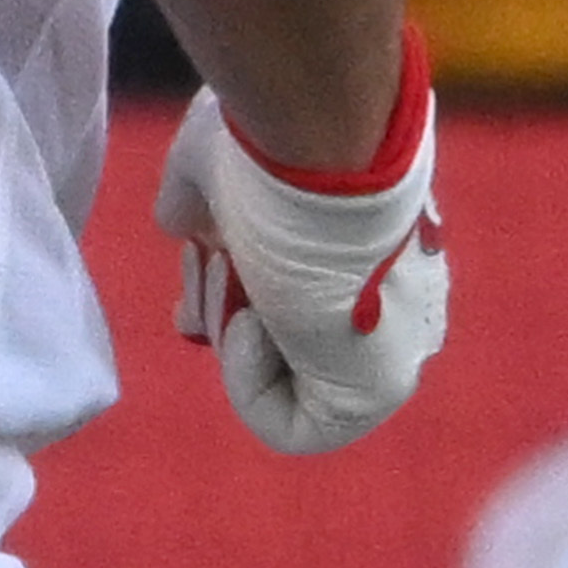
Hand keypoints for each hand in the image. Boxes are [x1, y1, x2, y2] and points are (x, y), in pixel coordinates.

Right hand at [151, 48, 444, 455]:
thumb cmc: (270, 141)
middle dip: (223, 313)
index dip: (231, 289)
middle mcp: (387, 301)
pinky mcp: (378, 391)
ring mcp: (387, 347)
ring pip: (285, 379)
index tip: (202, 253)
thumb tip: (179, 226)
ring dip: (232, 341)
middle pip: (285, 339)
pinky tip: (251, 323)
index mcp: (367, 249)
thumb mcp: (216, 170)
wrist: (321, 145)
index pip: (296, 296)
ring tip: (228, 283)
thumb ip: (200, 205)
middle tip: (203, 274)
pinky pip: (296, 426)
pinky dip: (249, 386)